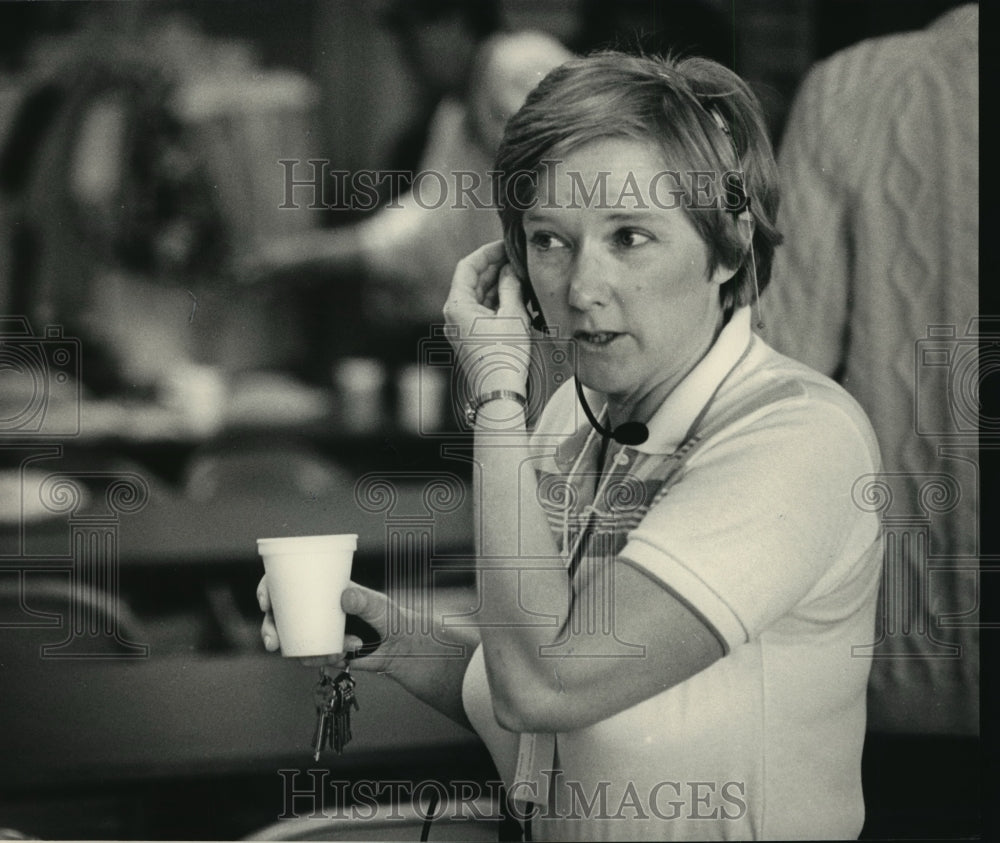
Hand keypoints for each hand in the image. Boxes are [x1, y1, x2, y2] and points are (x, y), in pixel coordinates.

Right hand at [257, 576, 404, 671]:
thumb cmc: (392, 619)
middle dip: (269, 628)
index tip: (265, 601)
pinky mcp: (323, 651)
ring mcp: (317, 631)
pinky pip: (309, 657)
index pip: (288, 582)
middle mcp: (316, 609)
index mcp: (324, 589)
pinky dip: (320, 659)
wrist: (402, 650)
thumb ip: (366, 601)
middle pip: (279, 615)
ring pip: (290, 639)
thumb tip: (345, 596)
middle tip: (273, 642)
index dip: (269, 588)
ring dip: (299, 650)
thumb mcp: (381, 607)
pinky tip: (342, 655)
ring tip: (329, 653)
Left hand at [442, 240, 531, 395]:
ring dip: (498, 284)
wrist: (499, 392)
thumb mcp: (512, 315)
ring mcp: (461, 327)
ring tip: (521, 276)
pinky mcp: (471, 337)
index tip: (505, 245)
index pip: (467, 266)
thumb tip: (509, 269)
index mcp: (457, 305)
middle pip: (473, 281)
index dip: (487, 253)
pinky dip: (498, 301)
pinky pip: (483, 311)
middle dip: (495, 268)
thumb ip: (510, 286)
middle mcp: (454, 315)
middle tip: (517, 259)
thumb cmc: (504, 356)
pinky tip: (517, 296)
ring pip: (479, 296)